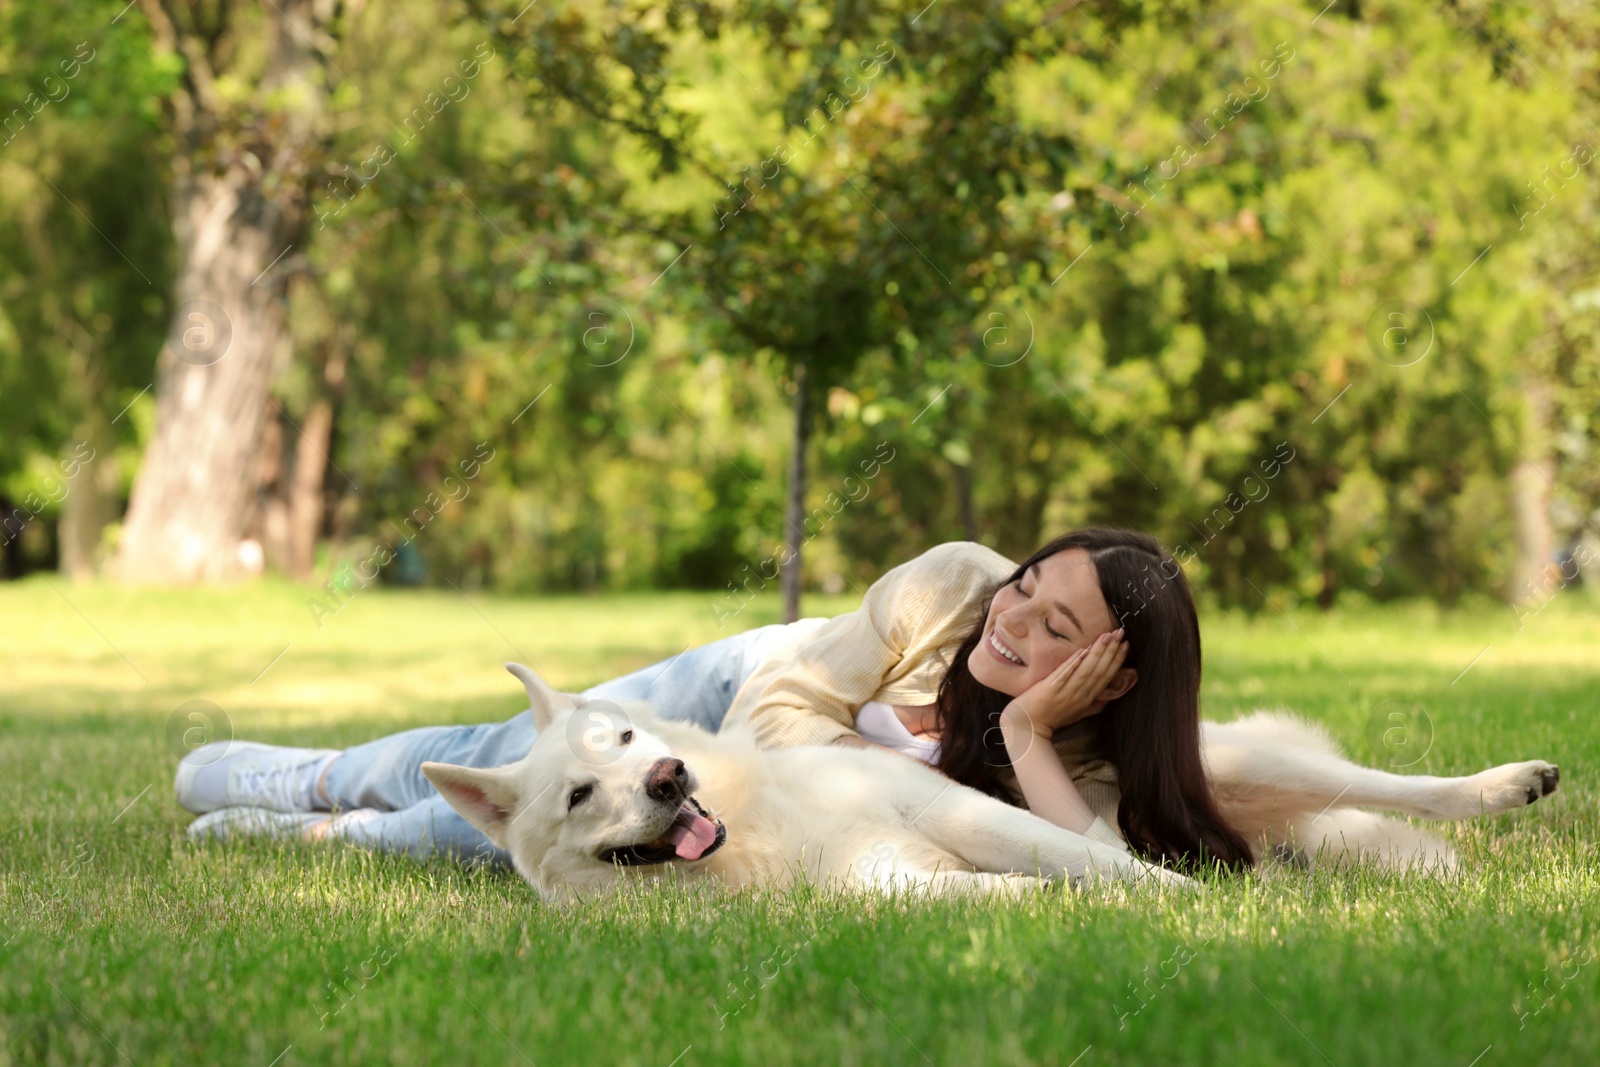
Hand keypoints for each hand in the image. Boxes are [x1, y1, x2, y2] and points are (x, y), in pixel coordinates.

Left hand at [1000, 629, 1127, 738]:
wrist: (1027, 729)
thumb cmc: (1050, 718)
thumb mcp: (1076, 713)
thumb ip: (1092, 704)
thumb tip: (1108, 695)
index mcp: (1087, 700)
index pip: (1106, 677)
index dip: (1117, 660)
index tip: (1126, 644)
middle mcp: (1079, 696)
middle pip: (1100, 671)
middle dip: (1112, 651)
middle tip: (1120, 632)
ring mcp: (1065, 693)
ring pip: (1086, 671)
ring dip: (1097, 652)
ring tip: (1107, 636)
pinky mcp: (1050, 690)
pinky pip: (1064, 674)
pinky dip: (1074, 662)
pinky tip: (1083, 650)